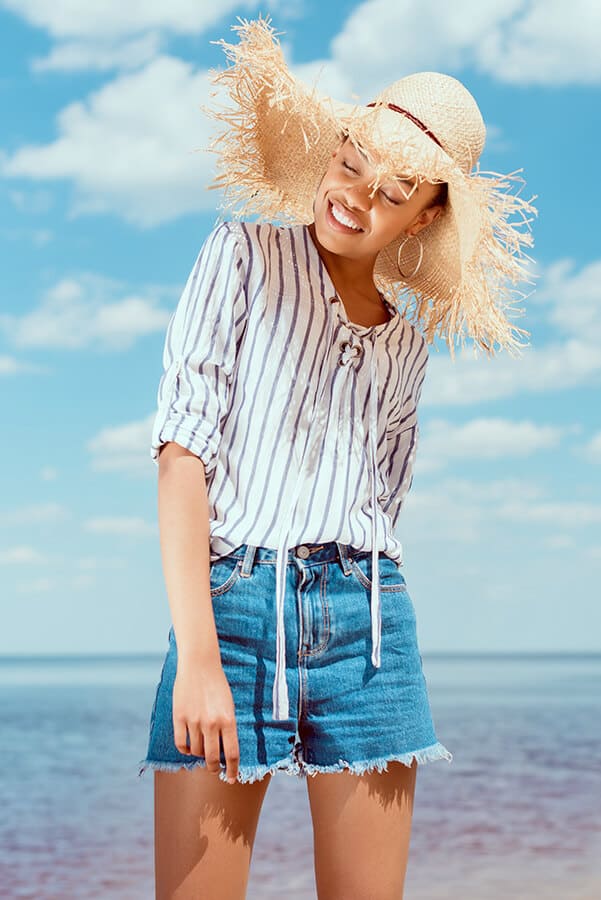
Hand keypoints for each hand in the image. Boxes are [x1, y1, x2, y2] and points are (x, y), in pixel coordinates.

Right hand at [172, 660, 239, 783]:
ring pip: (197, 751)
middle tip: (215, 769)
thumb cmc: (217, 684)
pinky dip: (186, 750)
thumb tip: (226, 751)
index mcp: (228, 720)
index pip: (232, 754)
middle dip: (214, 768)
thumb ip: (227, 727)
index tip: (231, 778)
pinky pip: (182, 744)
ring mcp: (194, 721)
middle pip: (213, 758)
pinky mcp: (179, 717)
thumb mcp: (229, 705)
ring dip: (200, 755)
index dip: (232, 770)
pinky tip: (190, 748)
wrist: (200, 665)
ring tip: (202, 750)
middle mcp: (211, 723)